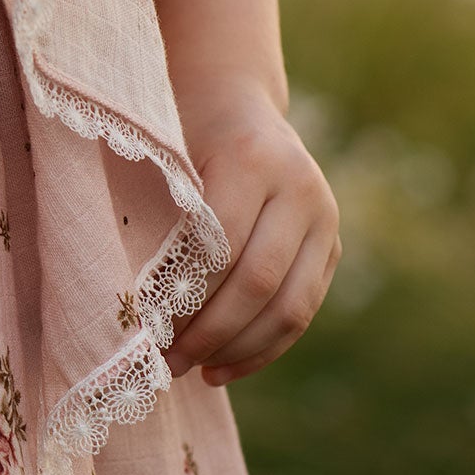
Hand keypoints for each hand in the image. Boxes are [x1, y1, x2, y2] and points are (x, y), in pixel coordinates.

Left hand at [162, 74, 339, 389]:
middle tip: (164, 363)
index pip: (221, 245)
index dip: (186, 295)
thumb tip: (142, 311)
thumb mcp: (166, 158)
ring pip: (289, 305)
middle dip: (208, 332)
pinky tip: (221, 369)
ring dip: (237, 350)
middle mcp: (300, 187)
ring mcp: (324, 218)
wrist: (234, 103)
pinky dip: (262, 348)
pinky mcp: (332, 247)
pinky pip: (302, 311)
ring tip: (190, 371)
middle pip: (258, 280)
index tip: (146, 330)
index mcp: (252, 157)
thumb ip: (166, 220)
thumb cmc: (180, 136)